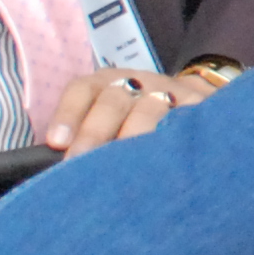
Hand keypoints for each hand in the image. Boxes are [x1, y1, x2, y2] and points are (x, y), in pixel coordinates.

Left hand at [40, 67, 228, 157]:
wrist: (197, 99)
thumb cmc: (139, 119)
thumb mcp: (112, 115)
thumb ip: (84, 136)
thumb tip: (54, 169)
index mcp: (110, 82)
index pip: (84, 89)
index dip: (68, 113)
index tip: (57, 142)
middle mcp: (138, 83)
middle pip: (113, 101)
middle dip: (95, 133)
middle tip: (82, 166)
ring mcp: (171, 93)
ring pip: (149, 110)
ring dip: (133, 140)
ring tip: (121, 171)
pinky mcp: (199, 107)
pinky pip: (185, 123)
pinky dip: (170, 142)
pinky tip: (161, 164)